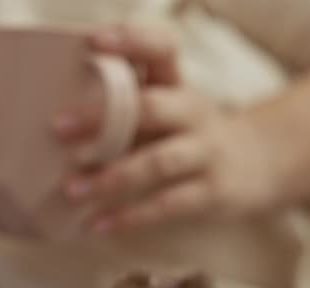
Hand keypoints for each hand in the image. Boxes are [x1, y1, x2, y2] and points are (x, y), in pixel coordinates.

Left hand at [54, 25, 279, 233]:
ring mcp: (204, 152)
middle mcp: (192, 112)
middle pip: (152, 107)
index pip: (162, 48)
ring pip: (158, 163)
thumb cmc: (186, 132)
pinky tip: (98, 224)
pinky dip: (130, 217)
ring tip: (72, 190)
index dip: (132, 40)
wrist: (258, 163)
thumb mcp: (165, 106)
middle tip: (57, 128)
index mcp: (176, 83)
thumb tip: (51, 120)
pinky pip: (168, 205)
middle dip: (102, 117)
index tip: (93, 41)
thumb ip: (123, 104)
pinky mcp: (211, 192)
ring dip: (112, 177)